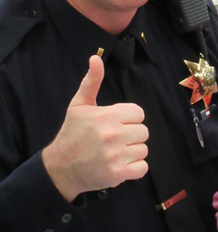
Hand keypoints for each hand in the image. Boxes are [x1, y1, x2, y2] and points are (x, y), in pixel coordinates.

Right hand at [42, 55, 148, 201]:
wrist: (60, 167)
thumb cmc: (72, 133)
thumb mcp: (79, 105)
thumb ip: (91, 81)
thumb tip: (96, 58)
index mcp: (107, 116)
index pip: (139, 113)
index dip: (129, 118)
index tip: (115, 123)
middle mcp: (113, 134)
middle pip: (144, 131)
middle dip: (131, 135)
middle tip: (115, 140)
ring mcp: (116, 155)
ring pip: (144, 149)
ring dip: (132, 152)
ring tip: (115, 152)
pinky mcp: (118, 174)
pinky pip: (143, 167)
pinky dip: (135, 168)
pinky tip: (120, 164)